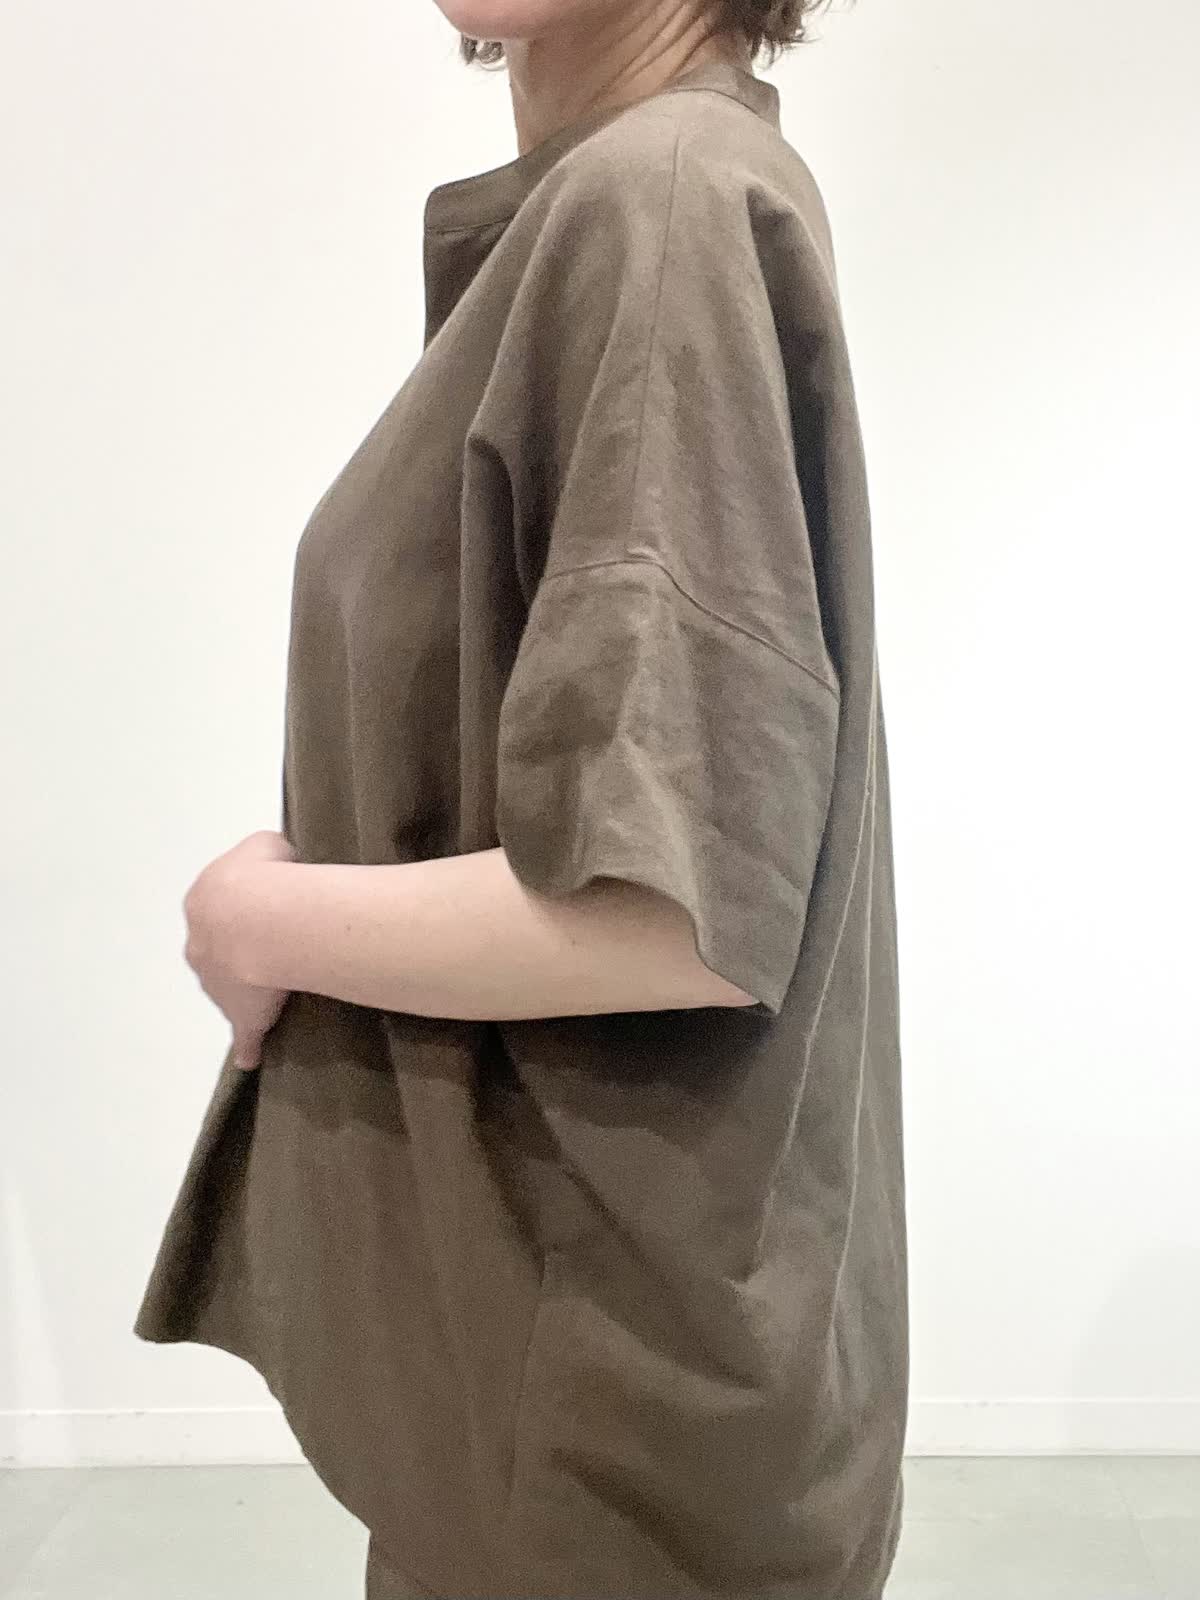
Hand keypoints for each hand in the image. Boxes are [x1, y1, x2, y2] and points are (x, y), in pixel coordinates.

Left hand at [183, 829, 296, 1071]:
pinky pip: (244, 1034)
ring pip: (230, 987)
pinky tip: (251, 1057)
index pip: (219, 909)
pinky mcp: (240, 1014)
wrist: (262, 921)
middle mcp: (199, 946)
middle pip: (218, 951)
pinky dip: (248, 1045)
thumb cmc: (267, 878)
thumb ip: (265, 857)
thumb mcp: (266, 846)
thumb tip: (277, 867)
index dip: (243, 910)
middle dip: (239, 949)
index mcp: (203, 903)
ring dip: (248, 986)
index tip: (268, 911)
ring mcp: (216, 984)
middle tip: (274, 945)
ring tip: (281, 983)